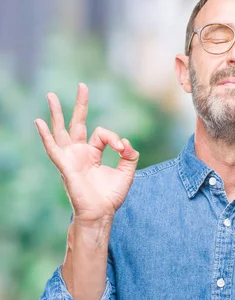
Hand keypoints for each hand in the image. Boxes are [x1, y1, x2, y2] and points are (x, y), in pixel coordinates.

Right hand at [34, 83, 138, 221]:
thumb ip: (130, 155)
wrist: (101, 213)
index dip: (115, 139)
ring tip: (51, 95)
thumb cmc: (110, 196)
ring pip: (61, 130)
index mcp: (93, 153)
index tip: (123, 149)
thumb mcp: (127, 172)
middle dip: (80, 104)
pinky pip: (53, 148)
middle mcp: (80, 153)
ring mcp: (70, 158)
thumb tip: (127, 142)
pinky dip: (46, 135)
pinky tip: (39, 122)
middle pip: (77, 123)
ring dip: (56, 113)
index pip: (103, 134)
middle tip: (82, 85)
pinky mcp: (65, 166)